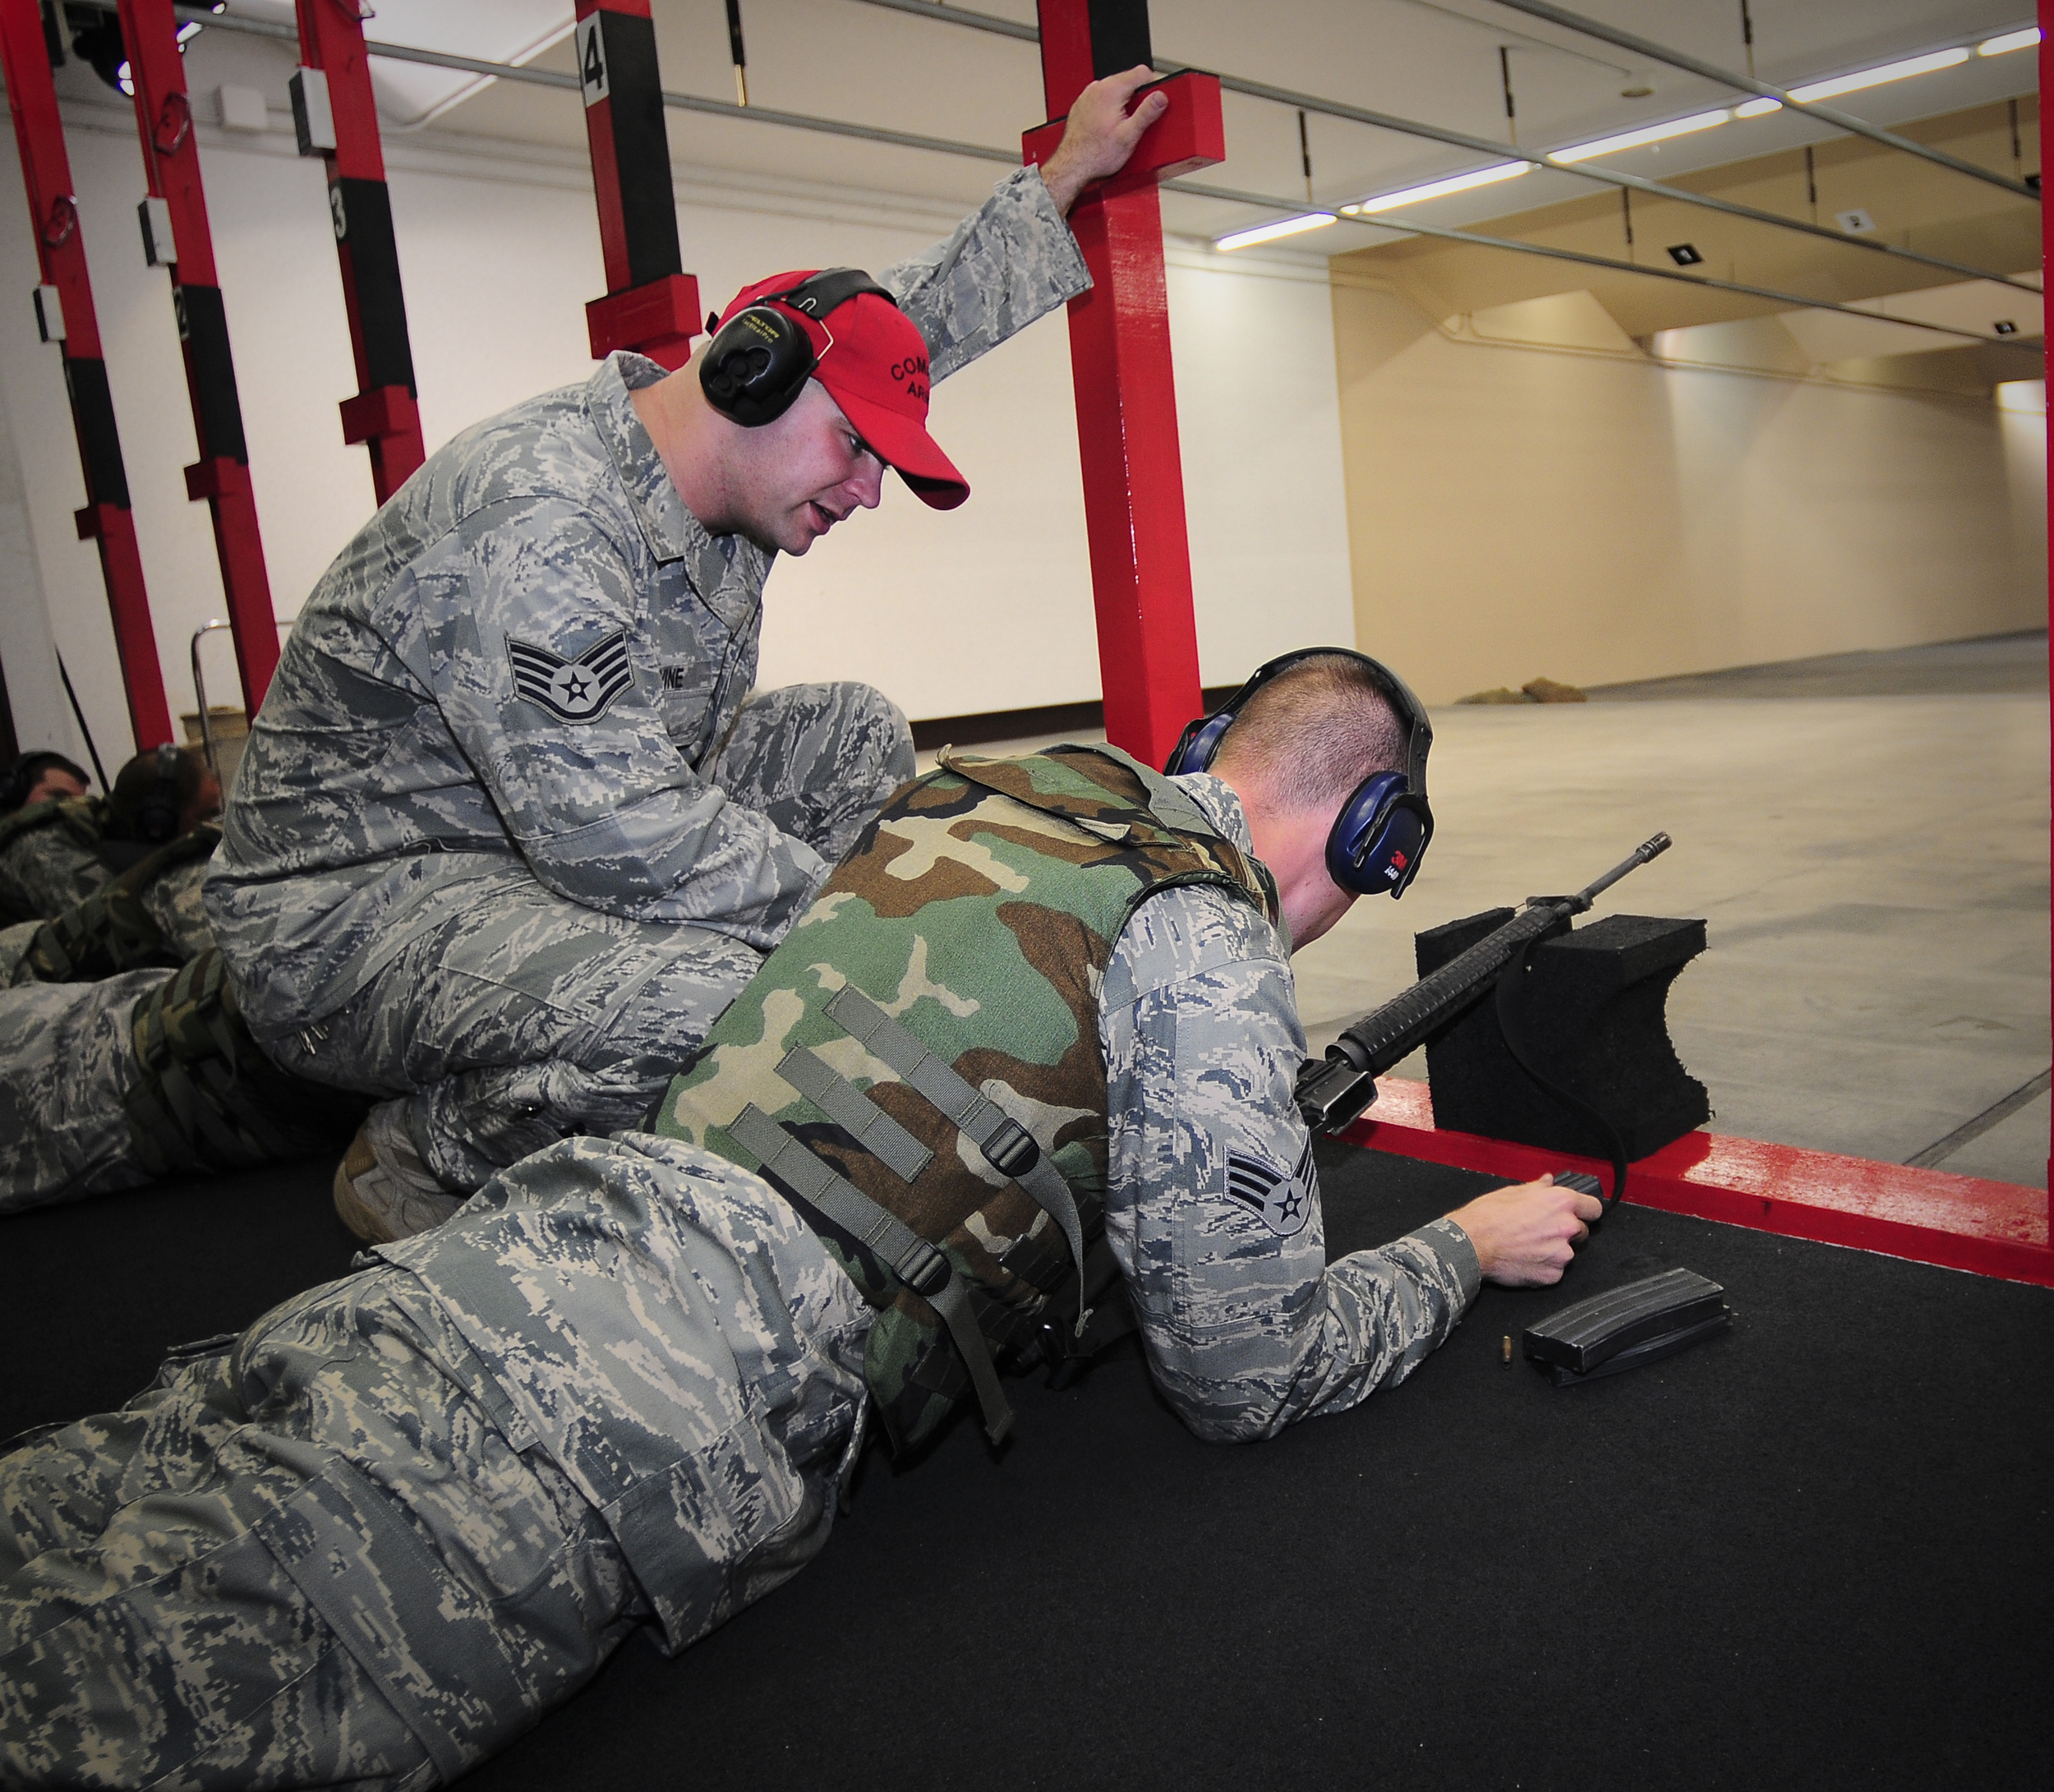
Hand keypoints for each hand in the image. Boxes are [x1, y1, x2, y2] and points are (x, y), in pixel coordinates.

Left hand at [1038, 65, 1171, 212]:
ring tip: (1124, 125)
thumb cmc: (1095, 155)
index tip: (1157, 98)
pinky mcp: (1082, 105)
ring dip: (1124, 103)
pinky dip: (1109, 108)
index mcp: (1111, 90)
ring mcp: (1087, 96)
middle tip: (1140, 118)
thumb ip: (1147, 113)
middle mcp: (1097, 88)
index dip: (1153, 85)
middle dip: (1138, 96)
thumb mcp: (1129, 136)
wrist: (1072, 166)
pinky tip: (1110, 126)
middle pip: (1128, 80)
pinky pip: (1102, 99)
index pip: (1141, 72)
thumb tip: (1160, 97)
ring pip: (1115, 89)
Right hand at [1444, 1176, 1604, 1287]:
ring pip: (1567, 1252)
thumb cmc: (1487, 1217)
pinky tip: (1525, 1259)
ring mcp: (1562, 1253)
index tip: (1579, 1214)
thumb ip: (1538, 1188)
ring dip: (1554, 1250)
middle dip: (1566, 1232)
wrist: (1470, 1244)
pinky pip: (1555, 1271)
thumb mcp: (1512, 1192)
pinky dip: (1544, 1267)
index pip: (1594, 1208)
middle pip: (1581, 1231)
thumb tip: (1548, 1181)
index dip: (1585, 1211)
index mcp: (1560, 1202)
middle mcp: (1567, 1227)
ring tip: (1529, 1246)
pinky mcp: (1552, 1275)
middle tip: (1541, 1231)